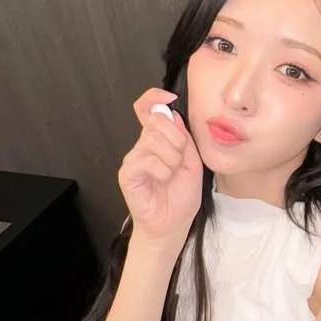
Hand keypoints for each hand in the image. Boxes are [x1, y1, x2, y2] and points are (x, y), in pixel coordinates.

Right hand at [118, 89, 204, 249]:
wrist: (173, 224)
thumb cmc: (181, 195)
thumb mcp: (193, 161)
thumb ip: (184, 138)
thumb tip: (173, 114)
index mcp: (157, 139)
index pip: (147, 108)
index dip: (154, 96)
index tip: (169, 96)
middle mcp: (142, 146)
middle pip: (156, 120)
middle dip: (177, 139)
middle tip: (180, 160)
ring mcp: (133, 159)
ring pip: (154, 140)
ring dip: (172, 159)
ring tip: (172, 174)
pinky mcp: (127, 174)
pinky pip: (148, 160)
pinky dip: (163, 171)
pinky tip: (163, 181)